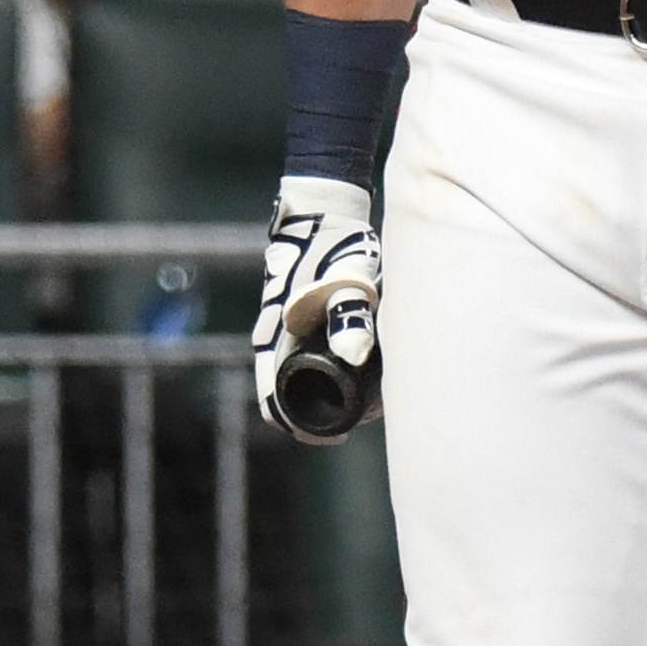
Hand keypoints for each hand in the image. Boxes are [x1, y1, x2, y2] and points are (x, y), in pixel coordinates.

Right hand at [252, 176, 380, 442]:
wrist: (324, 213)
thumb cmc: (334, 247)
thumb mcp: (347, 280)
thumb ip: (350, 315)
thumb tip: (354, 356)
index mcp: (274, 339)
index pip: (275, 405)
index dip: (304, 427)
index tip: (339, 433)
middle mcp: (272, 340)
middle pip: (291, 397)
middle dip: (326, 413)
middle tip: (369, 413)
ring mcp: (284, 330)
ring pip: (302, 378)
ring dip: (332, 392)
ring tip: (374, 394)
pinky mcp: (299, 320)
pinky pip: (310, 357)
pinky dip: (333, 371)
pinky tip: (365, 368)